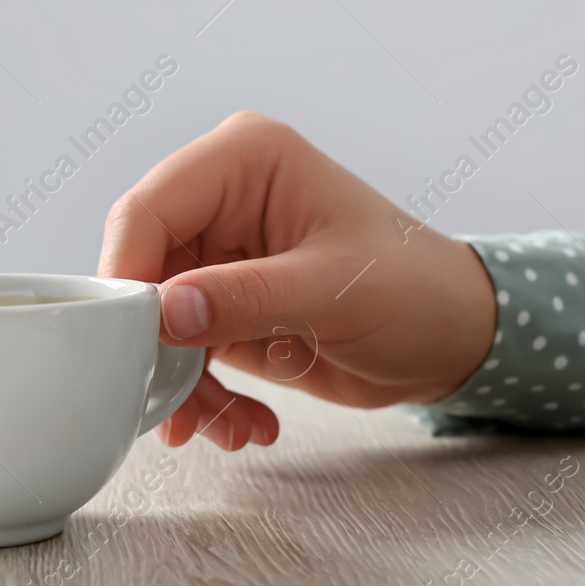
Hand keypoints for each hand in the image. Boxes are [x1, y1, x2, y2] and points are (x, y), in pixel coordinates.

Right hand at [98, 112, 496, 449]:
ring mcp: (220, 252)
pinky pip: (181, 350)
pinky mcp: (224, 302)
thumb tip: (164, 311)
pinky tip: (243, 423)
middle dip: (155, 345)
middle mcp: (222, 197)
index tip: (131, 343)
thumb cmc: (417, 289)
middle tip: (171, 405)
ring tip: (223, 426)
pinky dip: (202, 395)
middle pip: (141, 269)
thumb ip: (245, 298)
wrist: (456, 339)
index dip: (128, 275)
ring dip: (182, 383)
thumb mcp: (334, 293)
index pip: (150, 210)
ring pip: (155, 320)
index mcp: (245, 160)